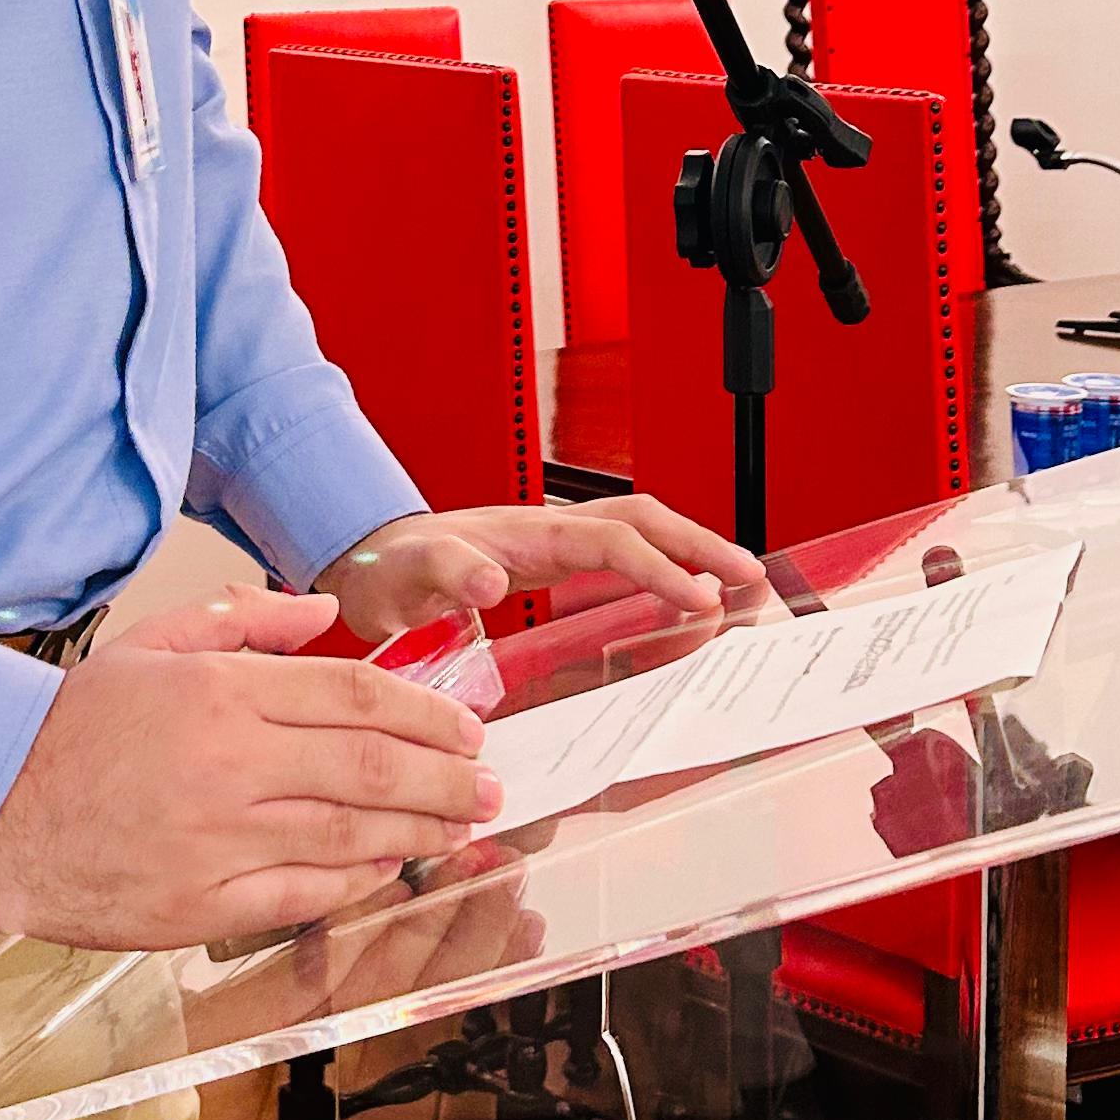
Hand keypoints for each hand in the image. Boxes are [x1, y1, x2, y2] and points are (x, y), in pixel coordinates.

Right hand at [0, 587, 500, 949]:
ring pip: (350, 834)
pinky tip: (389, 870)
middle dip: (446, 778)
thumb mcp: (155, 643)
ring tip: (461, 826)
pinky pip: (302, 894)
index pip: (357, 695)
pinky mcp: (199, 904)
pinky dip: (356, 882)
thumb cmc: (70, 726)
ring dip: (420, 831)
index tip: (466, 728)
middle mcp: (231, 762)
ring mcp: (218, 838)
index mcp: (224, 692)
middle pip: (371, 767)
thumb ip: (247, 620)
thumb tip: (328, 610)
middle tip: (489, 784)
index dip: (426, 714)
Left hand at [313, 495, 764, 647]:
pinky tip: (682, 596)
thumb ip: (445, 574)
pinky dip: (660, 567)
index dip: (660, 567)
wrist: (369, 562)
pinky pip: (619, 558)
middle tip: (750, 576)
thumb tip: (489, 583)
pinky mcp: (549, 565)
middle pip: (643, 522)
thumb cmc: (387, 569)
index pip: (613, 541)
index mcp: (527, 534)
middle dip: (700, 544)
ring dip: (689, 551)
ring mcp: (552, 545)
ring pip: (638, 534)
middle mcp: (549, 531)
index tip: (700, 597)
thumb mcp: (406, 577)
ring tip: (737, 580)